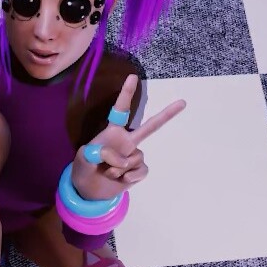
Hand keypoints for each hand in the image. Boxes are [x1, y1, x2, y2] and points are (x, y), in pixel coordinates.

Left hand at [71, 74, 184, 201]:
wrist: (89, 190)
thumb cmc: (85, 168)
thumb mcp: (83, 157)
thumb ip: (96, 153)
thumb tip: (115, 155)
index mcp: (112, 132)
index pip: (120, 110)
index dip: (126, 94)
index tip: (133, 77)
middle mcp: (127, 141)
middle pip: (150, 126)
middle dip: (167, 114)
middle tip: (183, 102)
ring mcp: (134, 155)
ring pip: (135, 157)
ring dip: (118, 167)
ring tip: (107, 171)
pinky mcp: (138, 170)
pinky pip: (141, 170)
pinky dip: (129, 177)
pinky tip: (120, 179)